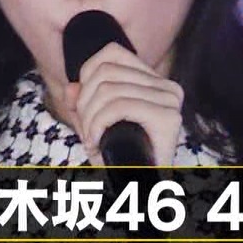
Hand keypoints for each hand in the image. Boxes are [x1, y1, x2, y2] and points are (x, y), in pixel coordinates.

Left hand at [66, 43, 183, 166]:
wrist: (142, 190)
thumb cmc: (121, 158)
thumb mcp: (95, 124)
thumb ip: (82, 103)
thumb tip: (71, 87)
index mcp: (155, 82)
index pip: (112, 53)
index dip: (86, 75)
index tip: (84, 107)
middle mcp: (168, 87)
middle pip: (105, 72)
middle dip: (84, 103)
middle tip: (85, 131)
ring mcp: (171, 101)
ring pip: (108, 90)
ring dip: (89, 119)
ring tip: (90, 141)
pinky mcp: (168, 118)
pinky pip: (119, 106)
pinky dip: (98, 124)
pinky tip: (95, 143)